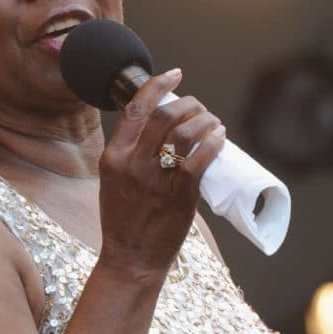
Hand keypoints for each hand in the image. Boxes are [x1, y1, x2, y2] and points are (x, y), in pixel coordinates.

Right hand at [97, 68, 225, 276]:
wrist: (131, 259)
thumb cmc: (126, 219)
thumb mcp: (114, 180)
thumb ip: (132, 154)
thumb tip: (166, 127)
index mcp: (112, 156)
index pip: (136, 109)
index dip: (158, 86)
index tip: (175, 74)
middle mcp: (131, 164)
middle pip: (165, 116)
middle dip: (189, 104)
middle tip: (200, 108)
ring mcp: (155, 180)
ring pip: (184, 133)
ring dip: (205, 121)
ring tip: (214, 123)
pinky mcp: (178, 195)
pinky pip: (199, 160)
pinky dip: (213, 143)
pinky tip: (220, 138)